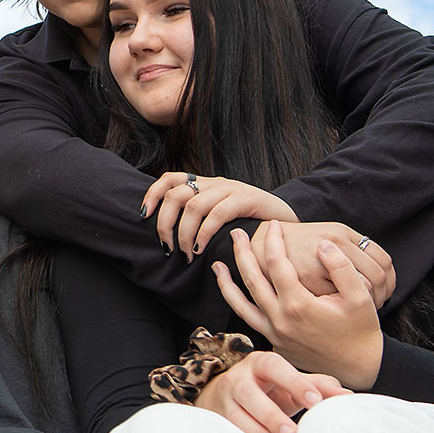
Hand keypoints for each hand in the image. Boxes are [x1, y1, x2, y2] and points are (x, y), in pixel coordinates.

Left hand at [143, 172, 296, 259]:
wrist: (289, 221)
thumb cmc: (251, 225)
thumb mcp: (221, 215)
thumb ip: (200, 216)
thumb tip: (167, 234)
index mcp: (206, 184)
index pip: (170, 178)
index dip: (153, 194)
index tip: (144, 216)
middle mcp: (216, 183)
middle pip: (176, 194)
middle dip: (164, 223)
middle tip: (167, 247)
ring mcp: (231, 189)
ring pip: (193, 206)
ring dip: (183, 233)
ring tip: (185, 254)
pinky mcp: (247, 199)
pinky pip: (216, 214)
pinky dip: (203, 234)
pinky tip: (200, 250)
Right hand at [196, 350, 347, 432]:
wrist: (226, 396)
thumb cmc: (268, 390)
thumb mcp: (291, 383)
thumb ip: (317, 386)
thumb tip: (346, 396)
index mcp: (260, 363)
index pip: (274, 366)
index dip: (294, 382)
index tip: (314, 402)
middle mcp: (238, 379)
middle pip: (249, 394)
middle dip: (272, 416)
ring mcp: (225, 401)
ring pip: (237, 419)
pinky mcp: (219, 422)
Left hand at [214, 221, 384, 389]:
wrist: (359, 366)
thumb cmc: (361, 330)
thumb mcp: (360, 298)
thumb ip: (342, 268)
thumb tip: (323, 244)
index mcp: (299, 305)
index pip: (277, 264)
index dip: (273, 241)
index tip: (273, 225)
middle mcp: (280, 319)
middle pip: (252, 279)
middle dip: (243, 252)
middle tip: (237, 232)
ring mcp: (274, 333)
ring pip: (241, 302)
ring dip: (227, 281)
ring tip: (218, 263)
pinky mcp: (273, 342)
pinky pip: (247, 319)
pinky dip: (235, 303)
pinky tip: (229, 291)